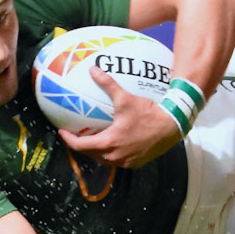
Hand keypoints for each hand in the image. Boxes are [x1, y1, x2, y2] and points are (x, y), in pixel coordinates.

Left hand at [59, 67, 183, 168]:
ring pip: (103, 160)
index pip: (81, 146)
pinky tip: (111, 145)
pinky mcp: (136, 163)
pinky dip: (109, 154)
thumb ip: (108, 84)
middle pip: (90, 155)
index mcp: (109, 142)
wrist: (172, 126)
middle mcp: (115, 156)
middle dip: (80, 146)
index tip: (63, 131)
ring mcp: (126, 162)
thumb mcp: (126, 98)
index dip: (69, 140)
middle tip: (75, 135)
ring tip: (90, 140)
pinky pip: (116, 161)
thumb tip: (93, 70)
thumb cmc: (148, 113)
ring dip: (95, 152)